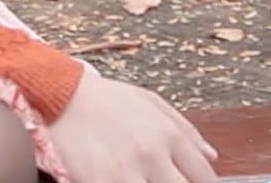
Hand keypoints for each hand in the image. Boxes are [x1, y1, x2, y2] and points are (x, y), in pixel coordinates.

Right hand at [52, 72, 218, 182]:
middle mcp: (151, 154)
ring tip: (143, 180)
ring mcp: (124, 172)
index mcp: (167, 134)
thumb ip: (186, 130)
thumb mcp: (151, 102)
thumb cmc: (105, 100)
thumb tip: (211, 155)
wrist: (59, 97)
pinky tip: (123, 182)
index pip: (203, 176)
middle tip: (166, 182)